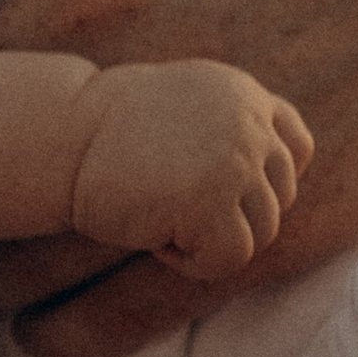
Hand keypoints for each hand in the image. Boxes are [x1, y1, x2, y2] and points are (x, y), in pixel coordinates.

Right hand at [65, 58, 313, 281]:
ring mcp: (234, 161)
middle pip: (280, 199)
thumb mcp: (189, 111)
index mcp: (245, 94)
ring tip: (160, 213)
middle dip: (231, 215)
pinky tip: (154, 235)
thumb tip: (286, 182)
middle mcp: (249, 124)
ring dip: (209, 238)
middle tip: (170, 201)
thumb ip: (237, 131)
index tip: (219, 189)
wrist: (60, 140)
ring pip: (262, 233)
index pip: (296, 150)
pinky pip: (231, 257)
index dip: (262, 182)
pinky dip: (194, 262)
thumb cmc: (115, 138)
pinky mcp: (211, 202)